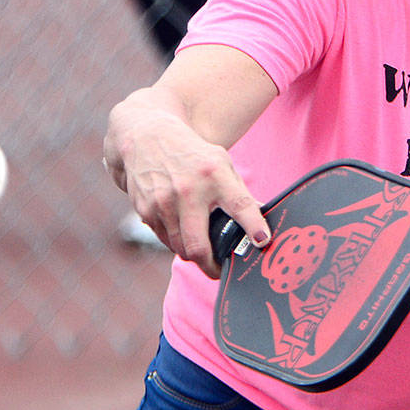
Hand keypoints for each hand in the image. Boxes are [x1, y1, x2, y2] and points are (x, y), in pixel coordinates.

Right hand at [103, 106, 267, 278]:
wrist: (146, 137)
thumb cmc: (192, 154)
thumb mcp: (221, 162)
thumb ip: (239, 192)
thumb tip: (260, 227)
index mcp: (214, 173)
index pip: (239, 204)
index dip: (253, 226)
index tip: (263, 241)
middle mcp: (188, 189)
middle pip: (199, 245)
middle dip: (211, 267)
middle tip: (220, 272)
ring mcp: (164, 201)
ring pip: (181, 248)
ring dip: (193, 255)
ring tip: (203, 251)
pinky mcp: (146, 210)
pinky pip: (166, 240)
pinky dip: (177, 242)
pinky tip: (182, 232)